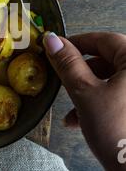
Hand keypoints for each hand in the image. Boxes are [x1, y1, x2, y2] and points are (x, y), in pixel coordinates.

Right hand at [43, 31, 125, 170]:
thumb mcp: (85, 93)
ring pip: (111, 80)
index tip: (55, 49)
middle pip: (108, 60)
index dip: (77, 42)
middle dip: (80, 73)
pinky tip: (80, 122)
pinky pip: (119, 95)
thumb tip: (52, 40)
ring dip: (87, 92)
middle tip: (61, 80)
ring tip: (69, 111)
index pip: (104, 40)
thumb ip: (68, 64)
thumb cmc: (116, 131)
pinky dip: (99, 103)